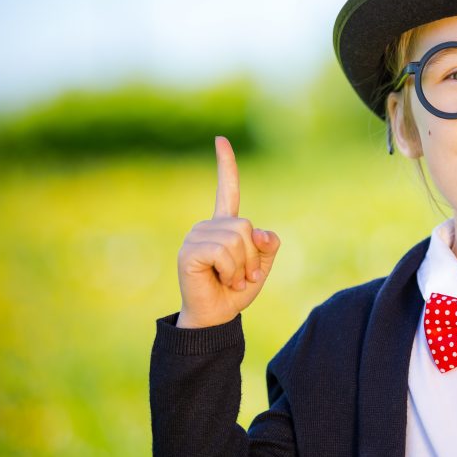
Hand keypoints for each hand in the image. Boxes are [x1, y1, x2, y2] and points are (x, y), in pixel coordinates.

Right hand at [175, 136, 280, 328]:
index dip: (226, 165)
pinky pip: (223, 252)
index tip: (220, 139)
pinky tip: (220, 279)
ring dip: (242, 267)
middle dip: (253, 256)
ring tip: (232, 280)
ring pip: (237, 240)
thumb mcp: (261, 266)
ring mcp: (196, 237)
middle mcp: (208, 226)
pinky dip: (230, 271)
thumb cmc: (236, 291)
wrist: (216, 317)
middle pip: (246, 227)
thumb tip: (261, 232)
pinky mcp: (189, 251)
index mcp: (225, 225)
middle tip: (243, 276)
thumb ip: (268, 245)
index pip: (228, 189)